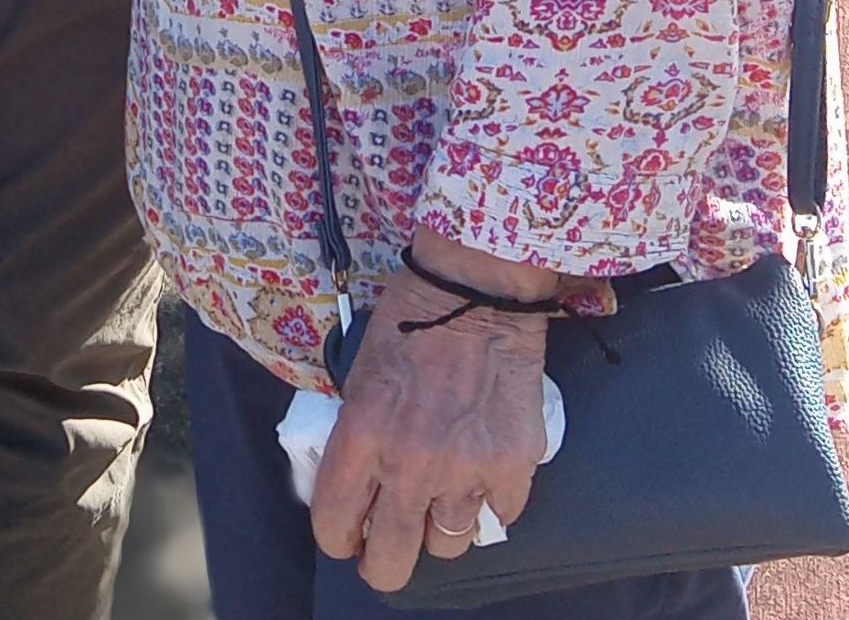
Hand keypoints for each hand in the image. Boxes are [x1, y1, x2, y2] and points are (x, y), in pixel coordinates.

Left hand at [311, 231, 556, 592]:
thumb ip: (357, 434)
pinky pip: (500, 515)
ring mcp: (466, 470)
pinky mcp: (514, 465)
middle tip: (389, 547)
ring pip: (449, 545)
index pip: (335, 525)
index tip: (347, 533)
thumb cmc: (410, 318)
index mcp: (362, 436)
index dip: (338, 537)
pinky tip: (484, 467)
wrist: (477, 287)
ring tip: (443, 494)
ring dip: (442, 525)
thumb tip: (356, 483)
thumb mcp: (360, 373)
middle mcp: (410, 464)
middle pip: (391, 562)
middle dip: (383, 562)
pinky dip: (492, 498)